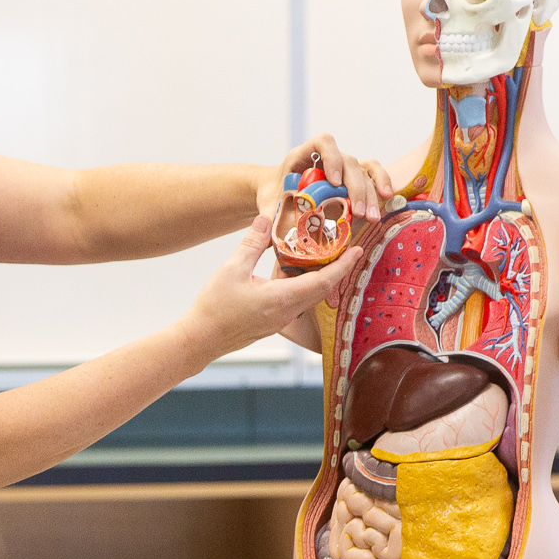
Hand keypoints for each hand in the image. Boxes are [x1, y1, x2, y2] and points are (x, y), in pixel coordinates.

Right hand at [182, 215, 354, 359]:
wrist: (200, 339)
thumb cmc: (214, 308)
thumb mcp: (232, 269)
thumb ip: (252, 244)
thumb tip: (265, 219)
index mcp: (282, 299)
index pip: (323, 281)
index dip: (343, 266)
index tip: (358, 251)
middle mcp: (287, 312)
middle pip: (321, 289)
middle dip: (336, 269)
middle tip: (345, 248)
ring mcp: (281, 319)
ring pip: (309, 296)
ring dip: (319, 277)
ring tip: (322, 255)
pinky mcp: (272, 322)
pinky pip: (296, 301)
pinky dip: (302, 285)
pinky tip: (293, 271)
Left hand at [259, 134, 396, 224]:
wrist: (278, 192)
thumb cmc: (273, 195)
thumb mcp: (268, 204)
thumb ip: (268, 215)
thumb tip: (266, 233)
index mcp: (304, 155)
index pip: (323, 142)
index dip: (332, 158)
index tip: (334, 181)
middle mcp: (327, 157)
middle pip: (348, 161)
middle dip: (356, 187)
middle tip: (359, 212)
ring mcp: (342, 166)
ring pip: (363, 170)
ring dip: (371, 192)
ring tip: (372, 216)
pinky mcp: (352, 177)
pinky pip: (371, 173)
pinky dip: (381, 183)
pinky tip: (387, 199)